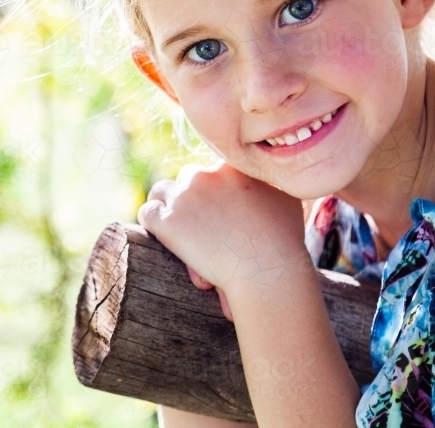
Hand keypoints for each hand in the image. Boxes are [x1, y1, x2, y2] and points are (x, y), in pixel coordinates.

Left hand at [138, 162, 307, 308]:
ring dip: (169, 208)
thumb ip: (272, 185)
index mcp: (232, 166)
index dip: (214, 191)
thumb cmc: (283, 241)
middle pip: (189, 178)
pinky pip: (148, 213)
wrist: (267, 269)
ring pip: (162, 191)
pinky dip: (153, 224)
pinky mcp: (167, 220)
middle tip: (202, 229)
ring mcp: (183, 196)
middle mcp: (205, 174)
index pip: (213, 171)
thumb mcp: (286, 199)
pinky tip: (163, 237)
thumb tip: (268, 184)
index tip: (218, 211)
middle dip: (193, 200)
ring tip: (177, 230)